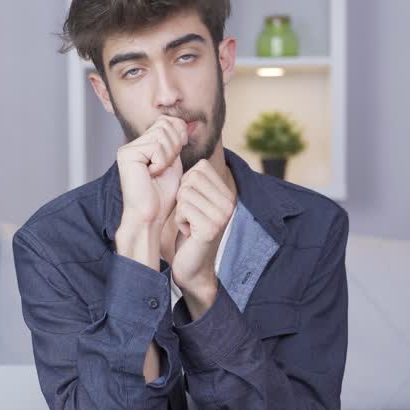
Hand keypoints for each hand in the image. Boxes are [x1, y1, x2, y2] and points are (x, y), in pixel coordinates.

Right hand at [114, 116, 185, 266]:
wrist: (150, 216)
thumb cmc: (162, 195)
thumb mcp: (174, 162)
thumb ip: (176, 142)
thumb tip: (184, 122)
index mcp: (143, 144)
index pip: (166, 121)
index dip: (179, 134)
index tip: (177, 155)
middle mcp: (132, 144)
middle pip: (165, 124)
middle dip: (174, 146)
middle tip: (165, 167)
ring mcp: (127, 148)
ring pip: (162, 134)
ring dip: (168, 155)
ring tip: (158, 172)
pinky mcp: (127, 154)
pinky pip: (156, 147)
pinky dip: (161, 162)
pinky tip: (152, 174)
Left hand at [171, 159, 235, 313]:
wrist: (192, 267)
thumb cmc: (189, 231)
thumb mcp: (193, 200)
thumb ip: (194, 179)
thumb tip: (185, 142)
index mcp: (227, 193)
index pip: (200, 167)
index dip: (186, 184)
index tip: (192, 205)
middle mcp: (229, 202)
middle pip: (191, 177)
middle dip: (182, 197)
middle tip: (189, 216)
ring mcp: (222, 215)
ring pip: (185, 192)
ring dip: (180, 210)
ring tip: (189, 225)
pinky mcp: (211, 227)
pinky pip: (183, 208)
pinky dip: (179, 221)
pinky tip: (189, 233)